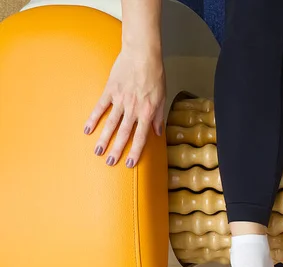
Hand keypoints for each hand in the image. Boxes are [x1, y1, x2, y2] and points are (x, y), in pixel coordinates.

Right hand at [84, 48, 164, 166]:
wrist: (143, 53)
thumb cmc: (155, 74)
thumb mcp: (162, 97)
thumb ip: (159, 116)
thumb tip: (158, 133)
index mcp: (148, 112)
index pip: (141, 137)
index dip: (135, 151)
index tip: (129, 163)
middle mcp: (133, 109)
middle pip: (124, 134)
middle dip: (117, 150)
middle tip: (110, 162)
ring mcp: (120, 100)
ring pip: (110, 123)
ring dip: (104, 139)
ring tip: (97, 152)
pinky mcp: (110, 90)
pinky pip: (100, 107)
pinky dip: (93, 118)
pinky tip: (87, 129)